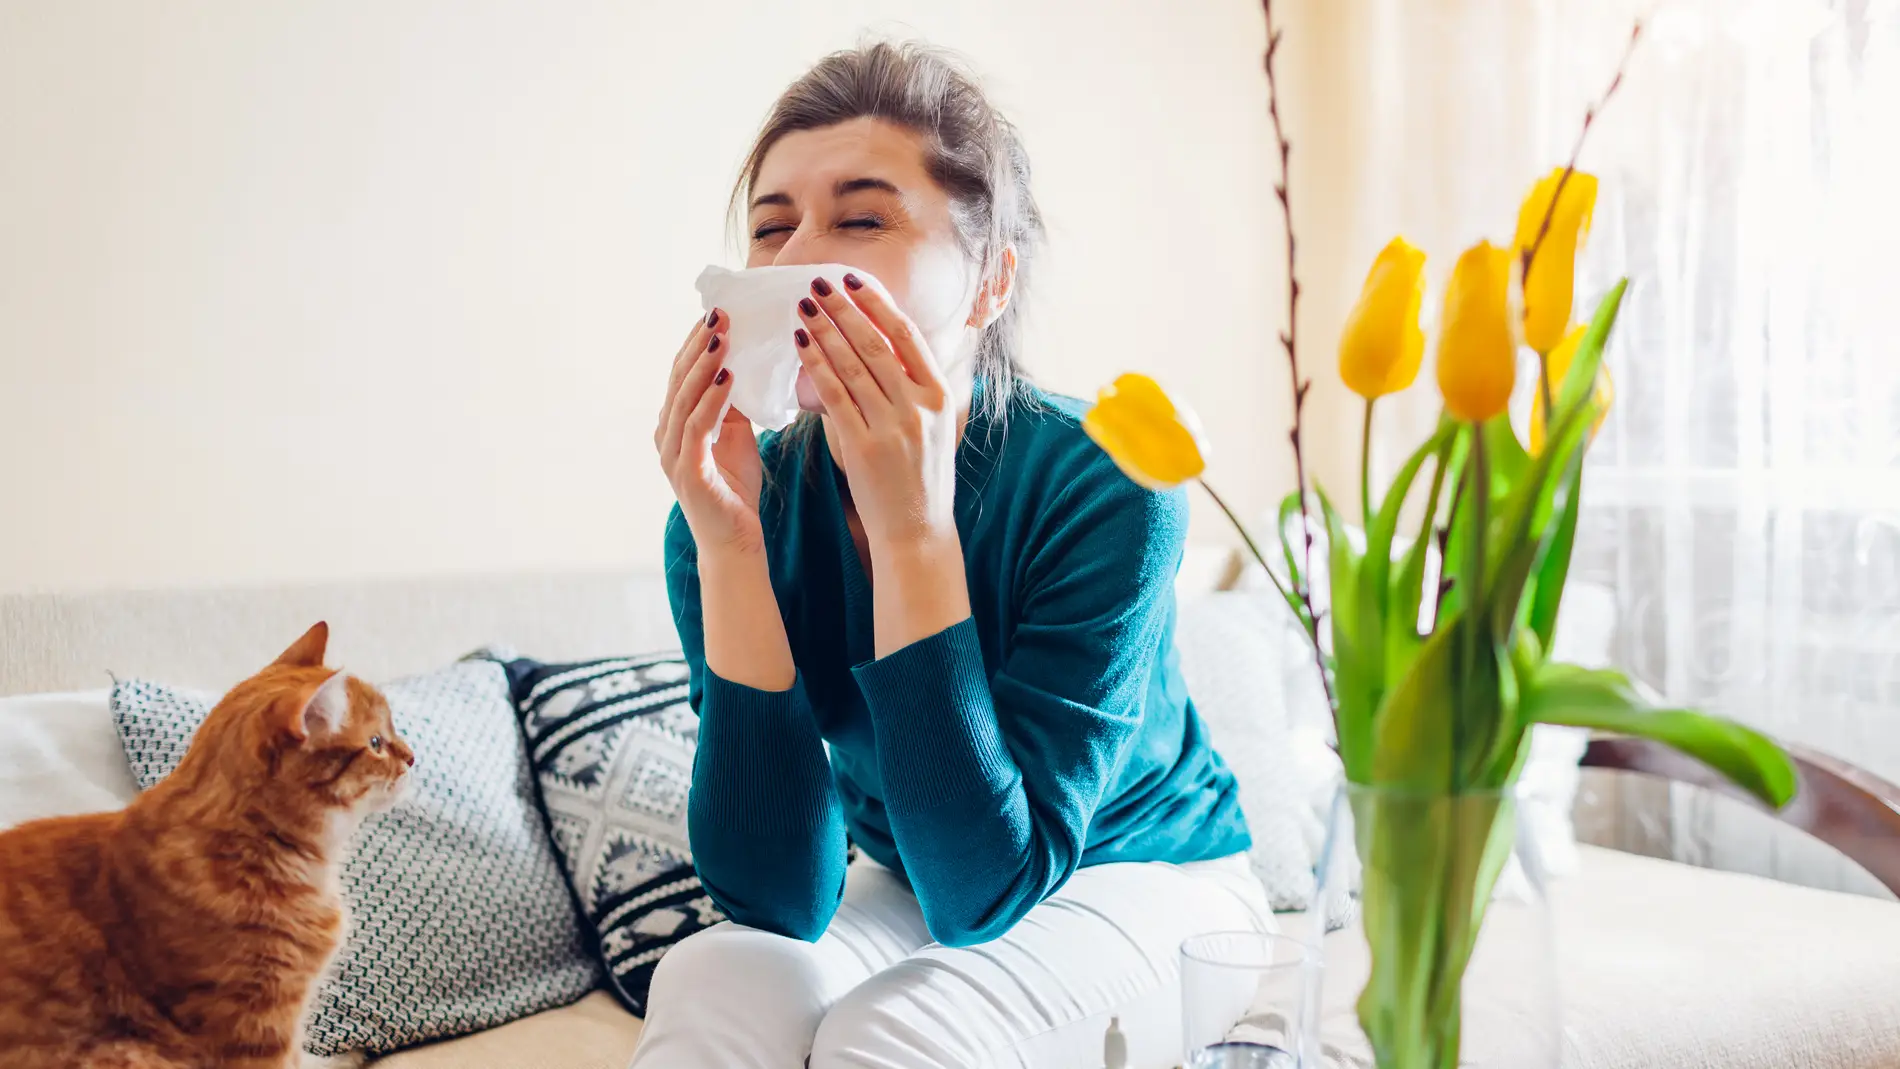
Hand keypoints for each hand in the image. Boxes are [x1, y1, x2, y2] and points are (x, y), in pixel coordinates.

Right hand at [656, 309, 763, 553]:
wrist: (736, 541)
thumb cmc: (736, 488)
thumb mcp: (737, 435)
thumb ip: (733, 403)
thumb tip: (742, 363)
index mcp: (674, 424)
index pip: (682, 374)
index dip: (695, 343)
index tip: (716, 313)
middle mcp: (666, 436)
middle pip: (678, 380)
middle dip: (698, 345)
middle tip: (719, 314)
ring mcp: (673, 455)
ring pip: (684, 398)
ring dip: (704, 365)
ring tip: (722, 336)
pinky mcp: (687, 472)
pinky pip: (697, 428)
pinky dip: (711, 400)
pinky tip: (727, 377)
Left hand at [796, 275, 958, 552]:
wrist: (917, 531)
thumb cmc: (920, 476)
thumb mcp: (931, 425)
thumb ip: (913, 387)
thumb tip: (883, 343)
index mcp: (939, 396)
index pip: (907, 336)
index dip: (877, 303)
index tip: (852, 279)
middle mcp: (920, 407)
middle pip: (877, 344)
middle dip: (845, 309)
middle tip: (817, 283)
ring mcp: (893, 427)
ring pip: (853, 366)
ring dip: (825, 331)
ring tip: (803, 308)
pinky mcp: (864, 448)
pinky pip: (835, 398)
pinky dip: (816, 368)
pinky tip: (801, 347)